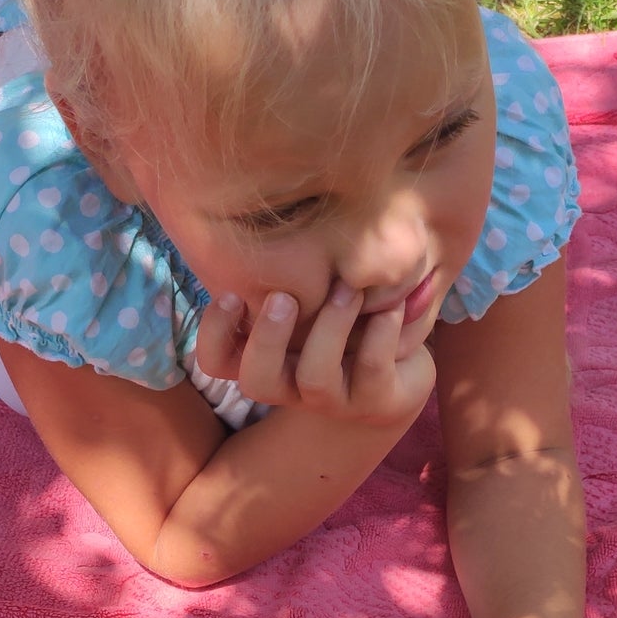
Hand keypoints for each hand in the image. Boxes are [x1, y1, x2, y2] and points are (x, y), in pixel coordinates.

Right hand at [195, 283, 434, 428]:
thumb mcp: (314, 296)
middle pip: (256, 382)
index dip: (213, 333)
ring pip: (315, 377)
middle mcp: (292, 386)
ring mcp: (333, 400)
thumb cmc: (347, 326)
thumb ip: (291, 274)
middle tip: (284, 297)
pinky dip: (382, 332)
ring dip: (331, 327)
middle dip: (266, 338)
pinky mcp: (375, 402)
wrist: (403, 374)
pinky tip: (394, 307)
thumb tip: (274, 215)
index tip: (231, 293)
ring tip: (351, 290)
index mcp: (268, 359)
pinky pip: (371, 369)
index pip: (216, 362)